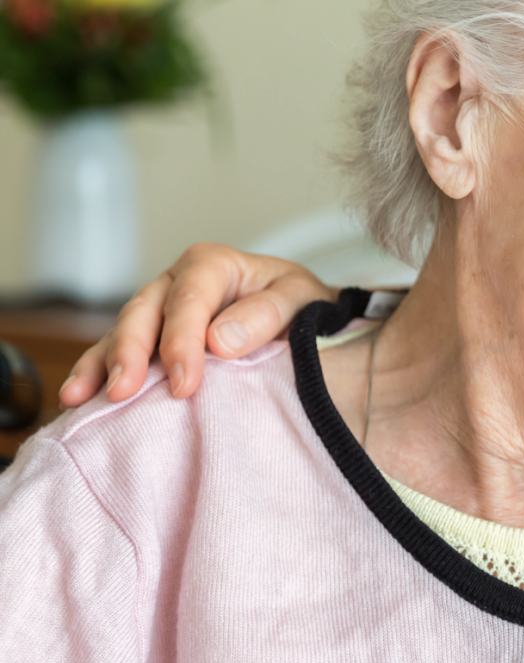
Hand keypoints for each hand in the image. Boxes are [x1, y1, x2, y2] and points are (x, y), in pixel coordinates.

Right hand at [60, 243, 337, 405]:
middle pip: (144, 312)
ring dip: (101, 365)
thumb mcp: (301, 299)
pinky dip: (96, 373)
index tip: (186, 384)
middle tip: (124, 392)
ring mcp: (158, 310)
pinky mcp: (150, 339)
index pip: (190, 300)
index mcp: (213, 265)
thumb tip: (220, 341)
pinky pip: (116, 353)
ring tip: (82, 397)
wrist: (306, 319)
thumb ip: (267, 314)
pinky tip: (78, 398)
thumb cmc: (303, 307)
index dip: (182, 341)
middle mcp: (177, 283)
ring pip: (122, 332)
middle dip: (131, 352)